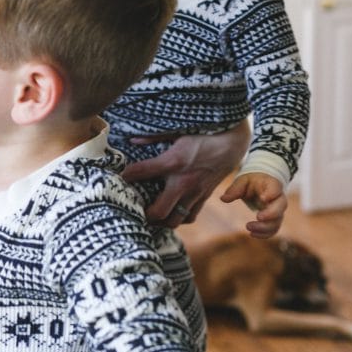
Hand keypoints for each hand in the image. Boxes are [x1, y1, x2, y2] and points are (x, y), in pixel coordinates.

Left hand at [121, 119, 249, 227]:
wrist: (233, 143)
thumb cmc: (203, 134)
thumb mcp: (178, 131)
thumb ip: (154, 137)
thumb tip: (133, 140)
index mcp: (173, 162)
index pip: (140, 172)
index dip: (125, 175)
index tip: (118, 176)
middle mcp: (183, 182)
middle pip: (159, 211)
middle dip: (143, 214)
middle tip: (133, 209)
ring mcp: (195, 193)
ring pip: (175, 220)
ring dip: (161, 221)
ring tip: (149, 216)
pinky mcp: (204, 197)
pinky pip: (190, 216)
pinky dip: (178, 219)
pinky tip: (170, 214)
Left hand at [219, 171, 286, 238]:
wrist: (261, 186)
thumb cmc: (252, 182)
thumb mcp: (242, 181)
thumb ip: (235, 189)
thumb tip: (223, 199)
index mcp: (272, 184)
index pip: (276, 188)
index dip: (271, 194)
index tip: (263, 198)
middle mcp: (278, 198)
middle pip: (281, 207)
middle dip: (271, 214)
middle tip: (258, 217)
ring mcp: (278, 210)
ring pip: (277, 221)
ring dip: (265, 227)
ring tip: (248, 227)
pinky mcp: (274, 220)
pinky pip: (273, 229)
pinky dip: (264, 234)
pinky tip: (252, 234)